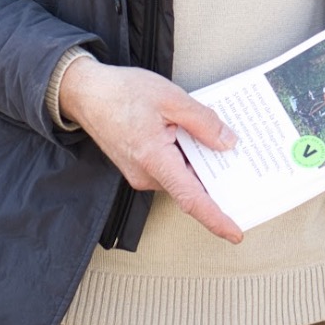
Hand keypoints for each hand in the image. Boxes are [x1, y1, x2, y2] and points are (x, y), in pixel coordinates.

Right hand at [57, 58, 243, 243]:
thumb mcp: (170, 97)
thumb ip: (202, 122)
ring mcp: (140, 173)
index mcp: (154, 160)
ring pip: (181, 176)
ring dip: (199, 163)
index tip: (235, 232)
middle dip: (216, 178)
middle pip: (190, 186)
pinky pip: (169, 168)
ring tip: (215, 136)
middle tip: (240, 160)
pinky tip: (193, 137)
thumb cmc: (121, 92)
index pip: (191, 199)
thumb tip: (227, 142)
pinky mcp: (138, 166)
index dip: (216, 219)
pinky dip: (185, 157)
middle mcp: (146, 175)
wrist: (84, 92)